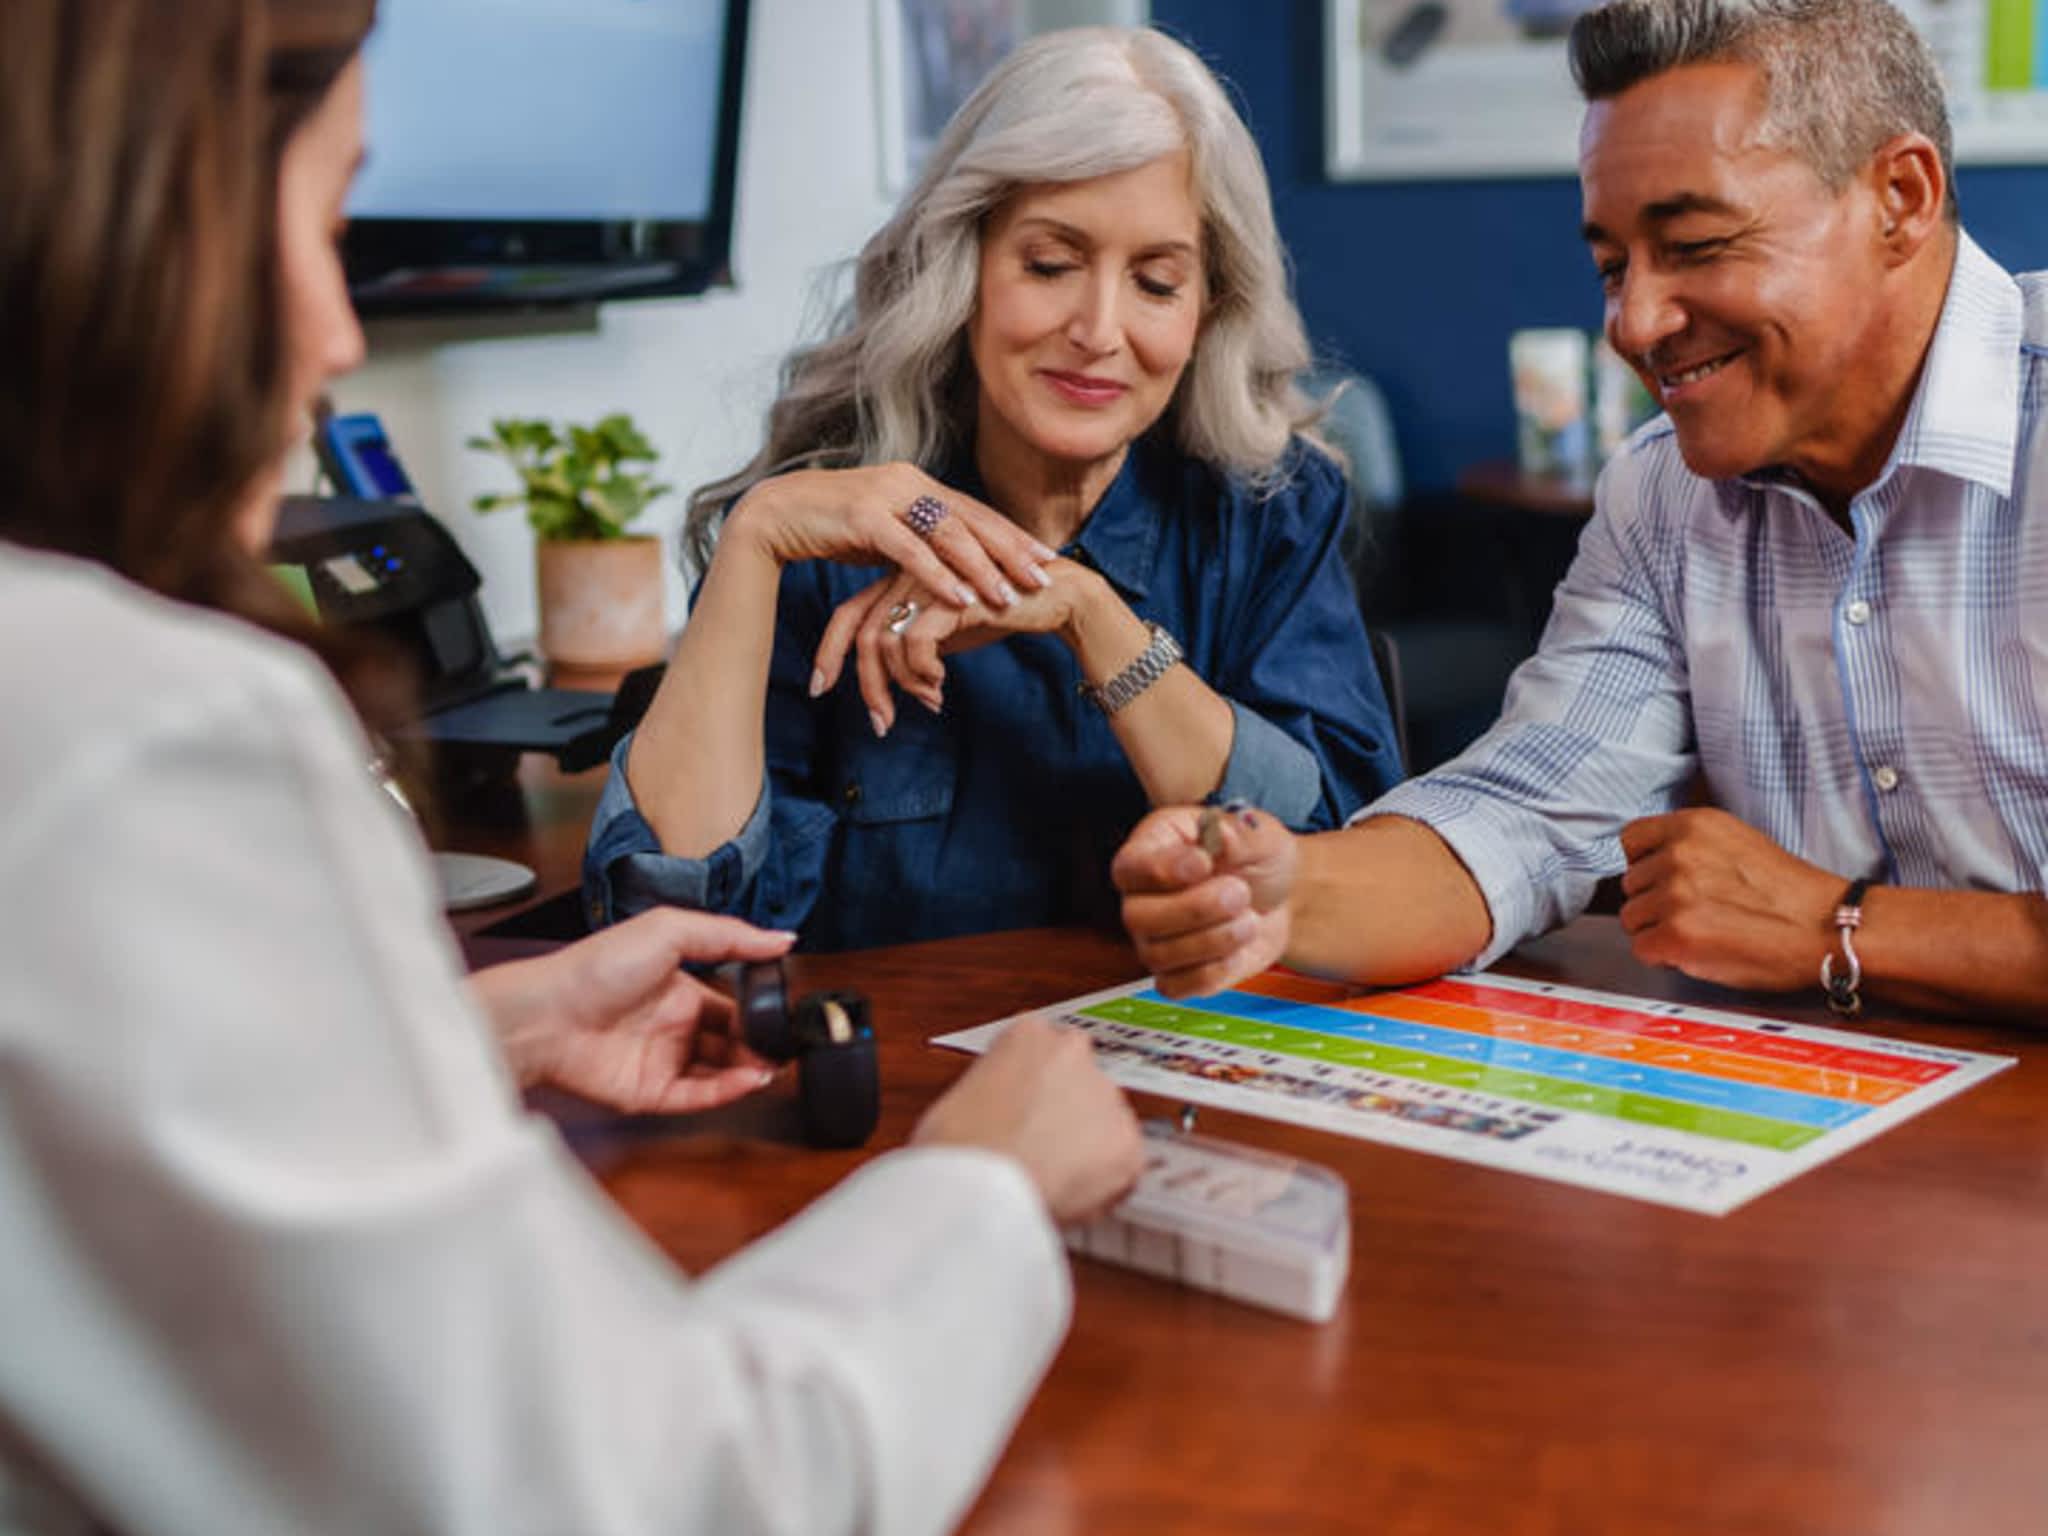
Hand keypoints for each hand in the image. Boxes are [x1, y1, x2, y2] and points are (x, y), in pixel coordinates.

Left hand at [472, 909, 795, 1112]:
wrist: (546, 1013)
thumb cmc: (599, 966)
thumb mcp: (669, 930)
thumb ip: (729, 936)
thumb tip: (782, 939)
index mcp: (680, 989)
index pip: (733, 1005)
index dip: (759, 1011)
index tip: (786, 1013)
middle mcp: (673, 1027)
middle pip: (731, 1042)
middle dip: (760, 1045)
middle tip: (786, 1045)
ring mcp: (663, 1062)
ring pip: (720, 1073)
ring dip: (749, 1070)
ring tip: (772, 1065)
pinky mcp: (650, 1095)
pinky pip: (698, 1097)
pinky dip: (727, 1092)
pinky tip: (747, 1079)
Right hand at [723, 463, 1052, 614]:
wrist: (773, 516)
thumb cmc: (829, 527)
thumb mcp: (883, 532)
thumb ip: (917, 539)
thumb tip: (950, 561)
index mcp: (916, 483)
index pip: (974, 511)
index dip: (1011, 534)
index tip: (1044, 557)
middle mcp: (907, 482)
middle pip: (971, 518)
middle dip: (1010, 549)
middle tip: (1044, 575)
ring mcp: (885, 496)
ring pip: (946, 532)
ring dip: (980, 566)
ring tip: (1008, 594)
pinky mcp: (863, 517)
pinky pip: (909, 549)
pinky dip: (937, 574)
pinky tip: (960, 596)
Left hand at [809, 558, 1100, 731]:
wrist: (1054, 595)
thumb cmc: (1003, 611)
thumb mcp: (950, 631)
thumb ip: (919, 645)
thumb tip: (903, 682)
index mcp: (901, 577)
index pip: (850, 614)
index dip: (829, 652)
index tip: (820, 688)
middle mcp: (906, 574)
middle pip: (862, 633)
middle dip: (865, 684)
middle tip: (879, 724)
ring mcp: (926, 580)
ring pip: (885, 642)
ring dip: (902, 685)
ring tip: (930, 702)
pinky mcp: (948, 594)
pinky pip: (914, 643)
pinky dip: (922, 672)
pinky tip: (942, 684)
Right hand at [913, 1014, 1142, 1223]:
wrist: (979, 1183)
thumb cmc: (958, 1146)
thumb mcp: (960, 1097)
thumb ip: (996, 1094)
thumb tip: (1001, 1119)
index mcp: (1028, 1034)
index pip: (1045, 1053)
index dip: (1034, 1091)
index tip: (1027, 1112)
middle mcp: (1074, 1053)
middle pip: (1080, 1084)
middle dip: (1066, 1116)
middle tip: (1040, 1149)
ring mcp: (1105, 1094)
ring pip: (1104, 1123)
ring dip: (1086, 1147)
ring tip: (1050, 1178)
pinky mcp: (1127, 1141)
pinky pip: (1121, 1166)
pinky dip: (1102, 1184)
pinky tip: (1068, 1195)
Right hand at [1112, 804, 1296, 998]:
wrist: (1279, 898)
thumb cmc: (1256, 857)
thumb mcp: (1259, 833)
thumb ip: (1239, 832)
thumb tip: (1219, 834)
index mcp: (1152, 848)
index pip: (1131, 867)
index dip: (1163, 870)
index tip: (1205, 862)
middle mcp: (1142, 896)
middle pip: (1138, 917)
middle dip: (1196, 910)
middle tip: (1240, 892)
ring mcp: (1153, 938)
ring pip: (1159, 955)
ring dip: (1216, 939)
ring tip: (1249, 918)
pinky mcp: (1173, 973)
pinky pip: (1177, 986)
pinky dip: (1215, 972)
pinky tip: (1237, 949)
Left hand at [1618, 808, 1843, 989]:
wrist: (1827, 928)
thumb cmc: (1788, 893)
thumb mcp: (1735, 841)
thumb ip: (1690, 845)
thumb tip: (1650, 863)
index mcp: (1693, 824)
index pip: (1631, 840)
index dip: (1645, 865)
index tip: (1664, 880)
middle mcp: (1679, 854)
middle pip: (1631, 884)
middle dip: (1655, 902)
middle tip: (1696, 914)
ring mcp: (1676, 894)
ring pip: (1632, 917)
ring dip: (1657, 930)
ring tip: (1700, 933)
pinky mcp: (1677, 934)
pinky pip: (1642, 948)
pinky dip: (1663, 956)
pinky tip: (1696, 952)